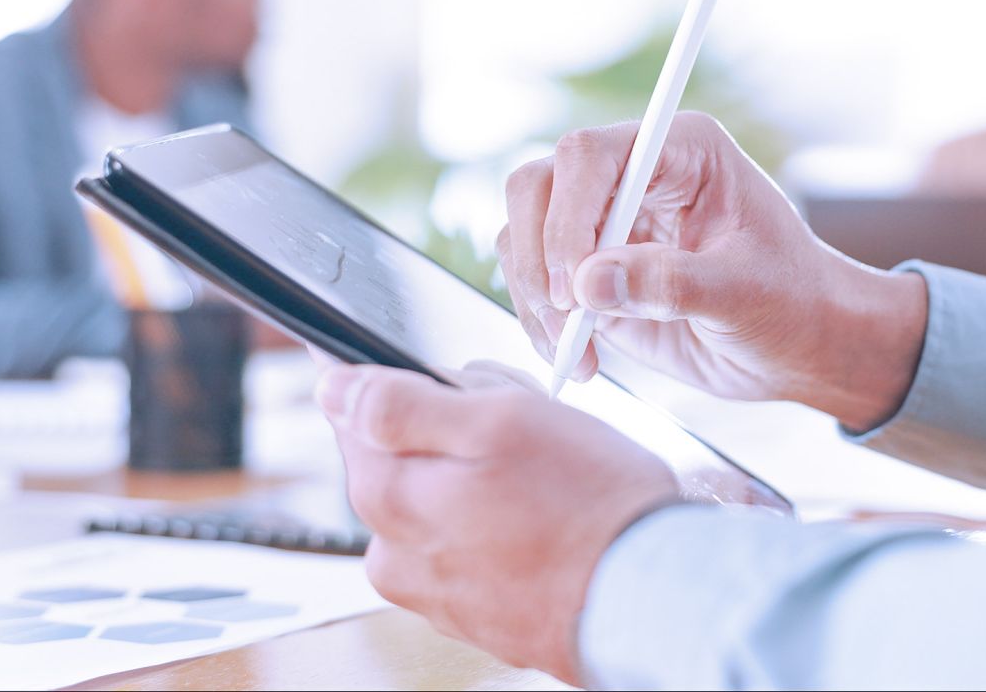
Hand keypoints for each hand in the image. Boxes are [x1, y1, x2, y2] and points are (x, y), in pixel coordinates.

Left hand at [316, 362, 679, 684]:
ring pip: (442, 497)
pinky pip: (473, 542)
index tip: (436, 372)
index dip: (389, 375)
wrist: (651, 599)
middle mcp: (397, 555)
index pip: (348, 413)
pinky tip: (550, 514)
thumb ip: (402, 404)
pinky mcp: (477, 614)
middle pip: (402, 454)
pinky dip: (503, 521)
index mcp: (388, 497)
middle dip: (453, 426)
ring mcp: (436, 592)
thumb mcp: (498, 420)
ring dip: (481, 474)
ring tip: (546, 474)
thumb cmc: (587, 506)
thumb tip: (334, 388)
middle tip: (522, 422)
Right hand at [497, 111, 926, 430]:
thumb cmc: (793, 303)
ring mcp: (604, 220)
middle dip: (537, 256)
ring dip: (534, 296)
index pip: (590, 155)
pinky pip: (533, 281)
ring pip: (521, 231)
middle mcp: (633, 175)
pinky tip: (578, 358)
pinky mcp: (589, 269)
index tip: (574, 284)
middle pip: (538, 184)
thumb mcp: (746, 294)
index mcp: (681, 150)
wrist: (801, 345)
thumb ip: (672, 285)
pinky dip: (539, 322)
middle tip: (565, 319)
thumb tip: (588, 283)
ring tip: (574, 350)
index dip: (568, 216)